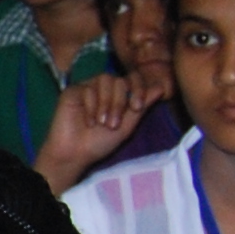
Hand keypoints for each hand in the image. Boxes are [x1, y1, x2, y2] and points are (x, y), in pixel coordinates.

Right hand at [31, 73, 145, 191]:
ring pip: (105, 80)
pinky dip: (91, 106)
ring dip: (106, 103)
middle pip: (120, 80)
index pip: (134, 79)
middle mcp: (105, 88)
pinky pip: (88, 88)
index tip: (137, 107)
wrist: (75, 154)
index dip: (139, 88)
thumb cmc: (100, 143)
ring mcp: (89, 87)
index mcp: (120, 95)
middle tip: (113, 124)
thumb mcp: (127, 126)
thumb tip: (161, 88)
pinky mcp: (73, 91)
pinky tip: (88, 122)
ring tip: (102, 123)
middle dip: (119, 102)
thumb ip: (142, 107)